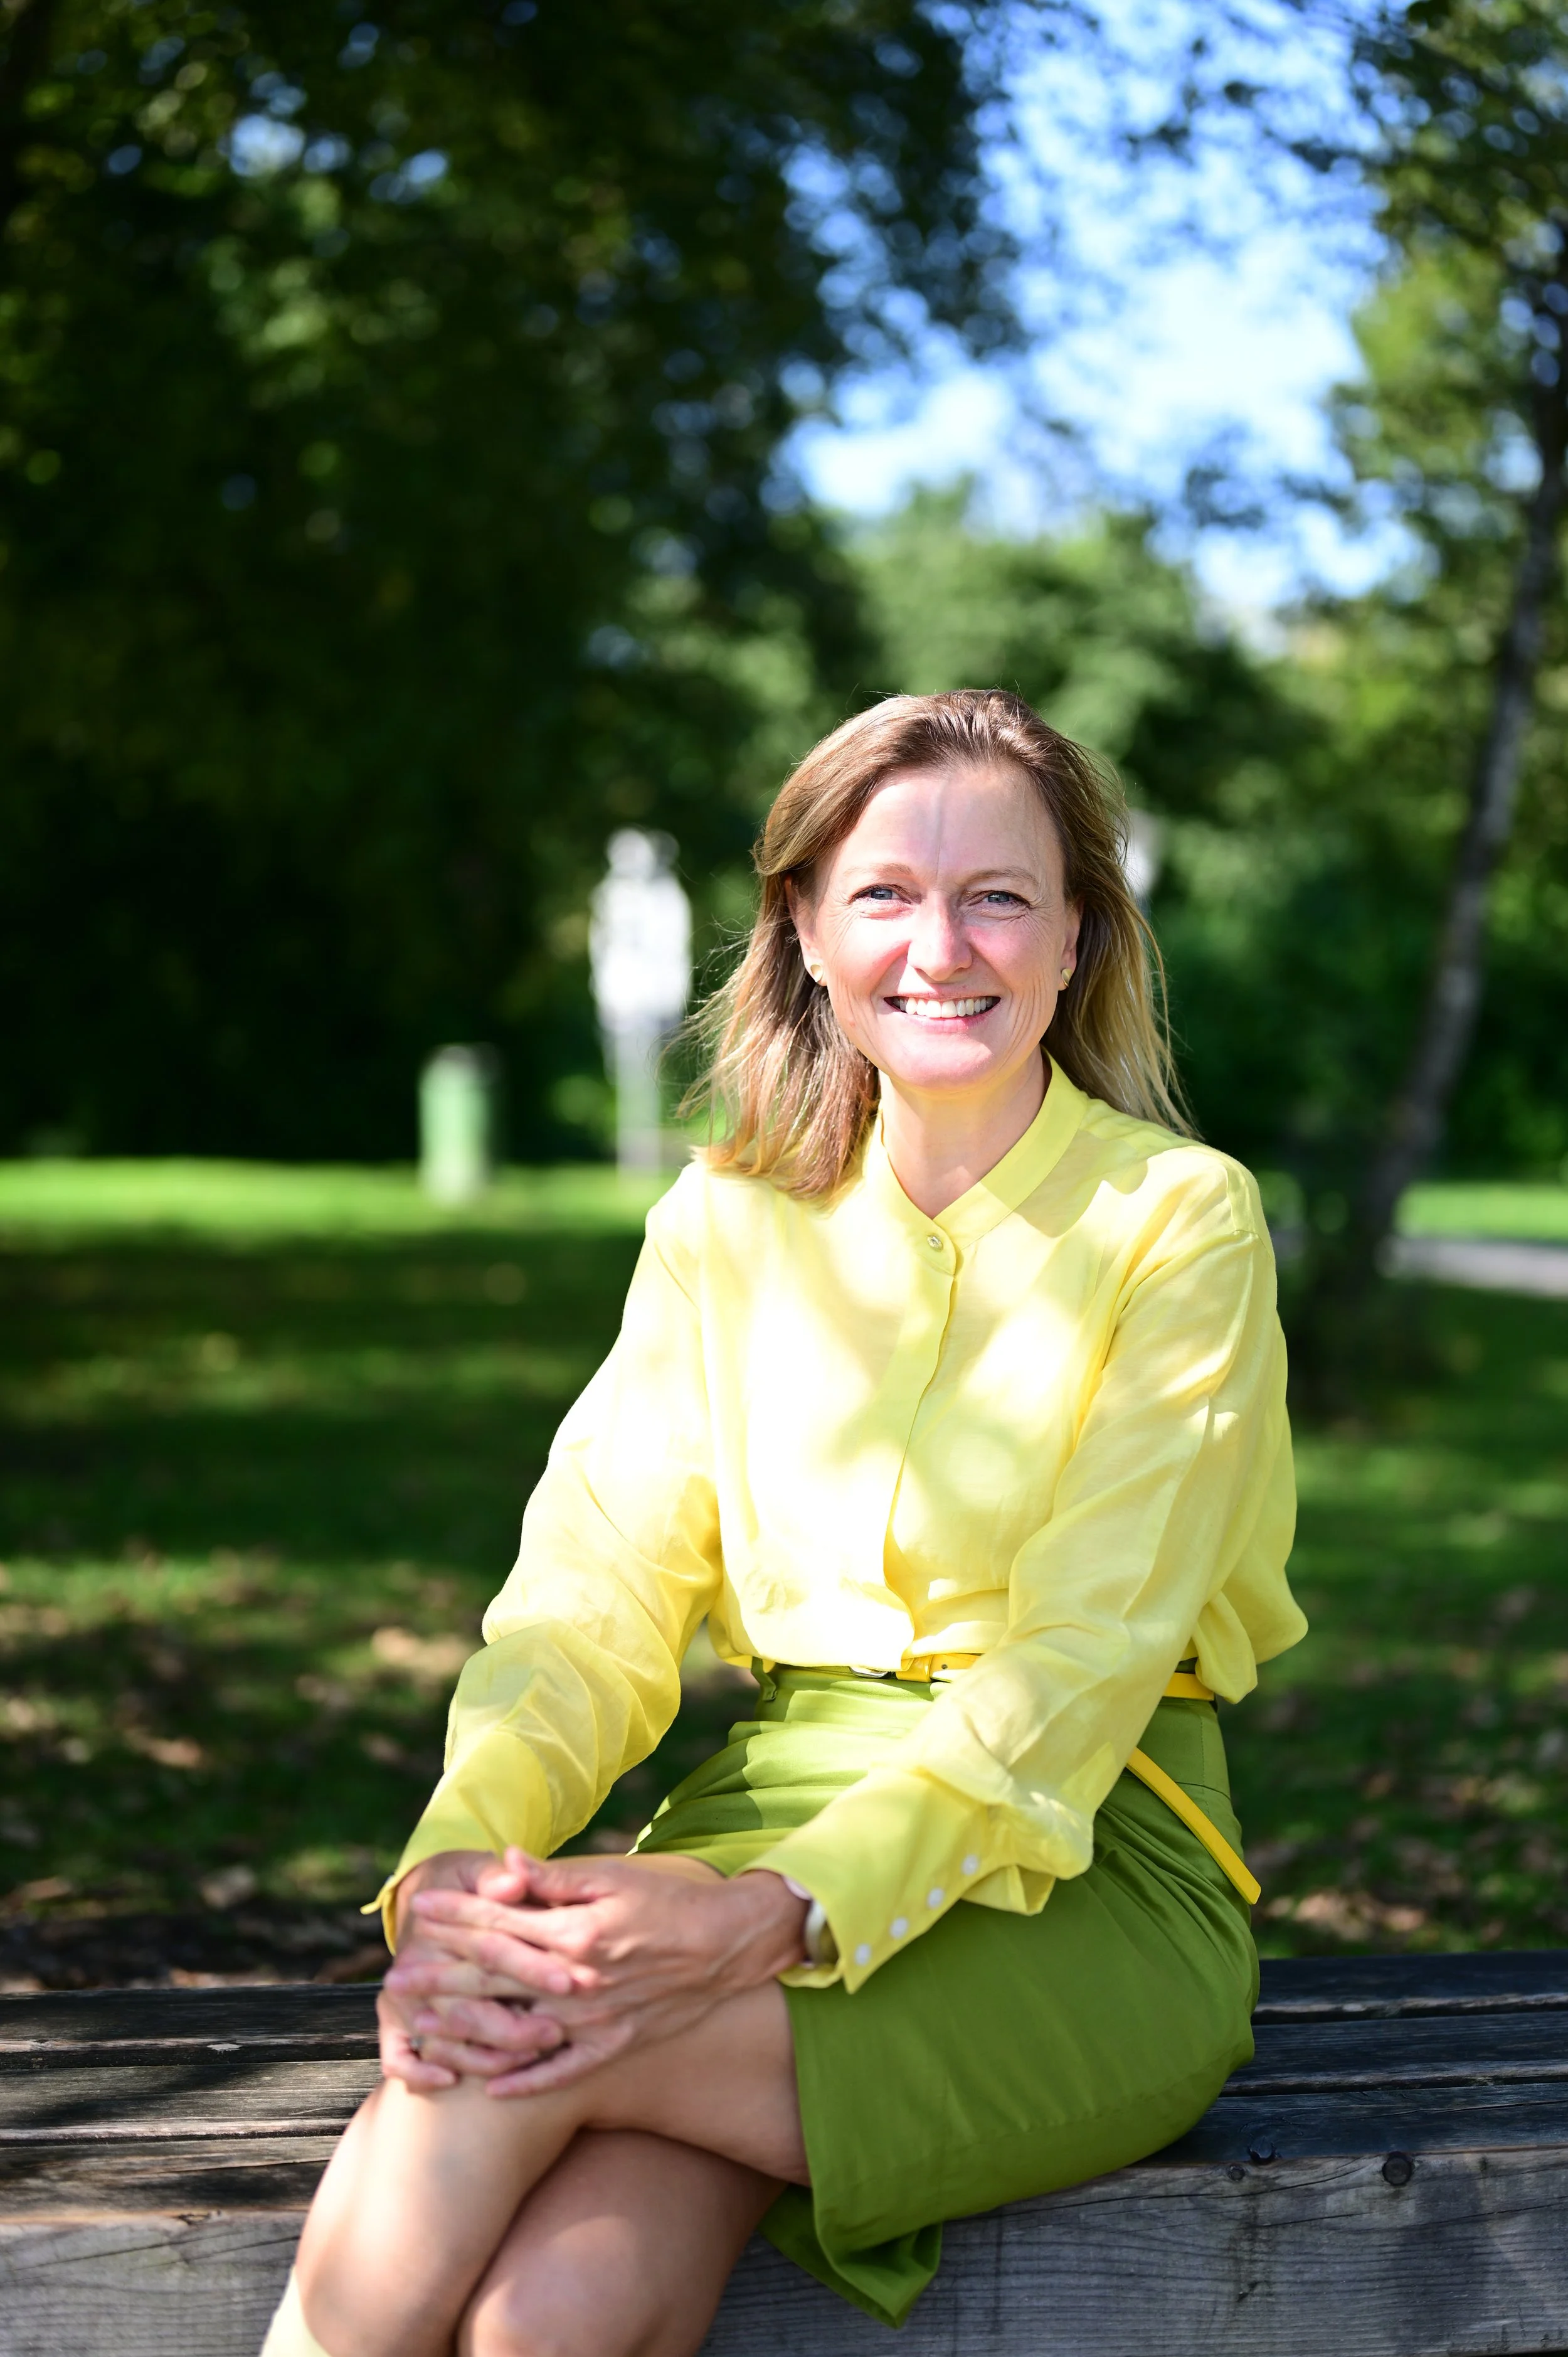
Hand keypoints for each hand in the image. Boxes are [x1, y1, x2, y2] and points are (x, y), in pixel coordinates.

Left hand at [392, 1849, 808, 2094]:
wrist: (727, 1944)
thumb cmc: (667, 1900)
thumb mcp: (612, 1876)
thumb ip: (554, 1878)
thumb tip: (505, 1863)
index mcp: (575, 1933)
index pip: (500, 1925)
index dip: (455, 1916)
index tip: (420, 1911)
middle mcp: (577, 1982)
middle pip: (495, 1981)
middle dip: (441, 1978)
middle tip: (396, 1981)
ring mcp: (594, 2020)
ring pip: (517, 2030)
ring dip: (467, 2029)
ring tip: (424, 2028)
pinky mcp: (614, 2045)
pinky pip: (561, 2071)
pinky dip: (525, 2081)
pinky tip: (491, 2086)